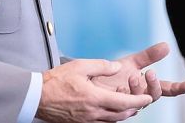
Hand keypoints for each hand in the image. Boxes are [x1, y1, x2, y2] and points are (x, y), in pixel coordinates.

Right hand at [35, 59, 152, 121]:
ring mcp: (86, 120)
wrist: (36, 97)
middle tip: (141, 103)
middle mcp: (93, 113)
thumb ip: (101, 66)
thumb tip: (117, 67)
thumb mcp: (80, 66)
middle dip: (133, 109)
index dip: (138, 100)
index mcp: (95, 98)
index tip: (147, 98)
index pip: (124, 102)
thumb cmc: (56, 81)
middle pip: (120, 115)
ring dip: (123, 115)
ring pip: (111, 121)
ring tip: (129, 108)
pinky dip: (110, 118)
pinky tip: (109, 112)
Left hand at [92, 42, 184, 102]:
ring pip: (140, 102)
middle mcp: (141, 97)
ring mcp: (129, 104)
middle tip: (150, 73)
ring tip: (132, 77)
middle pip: (154, 95)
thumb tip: (166, 46)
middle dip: (154, 85)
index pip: (167, 88)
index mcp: (147, 86)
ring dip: (137, 89)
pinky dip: (122, 97)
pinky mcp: (117, 110)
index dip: (179, 87)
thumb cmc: (113, 75)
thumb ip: (149, 56)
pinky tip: (119, 88)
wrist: (91, 82)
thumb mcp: (132, 62)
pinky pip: (123, 107)